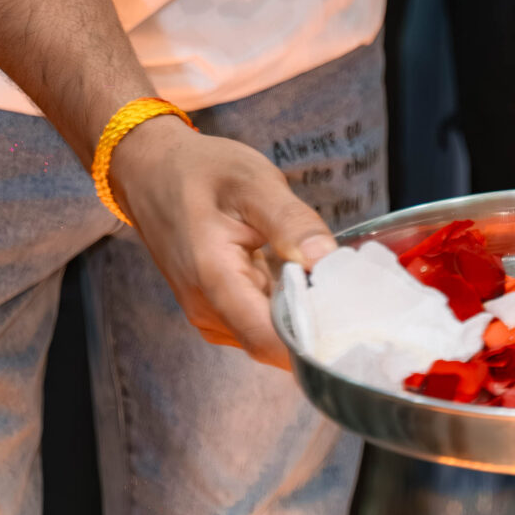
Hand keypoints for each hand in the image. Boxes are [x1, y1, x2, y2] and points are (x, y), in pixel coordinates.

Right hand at [108, 117, 336, 371]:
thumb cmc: (202, 171)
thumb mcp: (254, 182)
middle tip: (361, 304)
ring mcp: (209, 314)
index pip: (269, 341)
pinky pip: (257, 321)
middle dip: (317, 330)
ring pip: (267, 336)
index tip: (356, 329)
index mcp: (214, 281)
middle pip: (273, 343)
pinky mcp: (214, 309)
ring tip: (338, 288)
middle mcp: (207, 311)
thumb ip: (291, 223)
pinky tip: (306, 283)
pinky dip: (284, 308)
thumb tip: (329, 262)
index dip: (314, 343)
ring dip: (301, 319)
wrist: (152, 170)